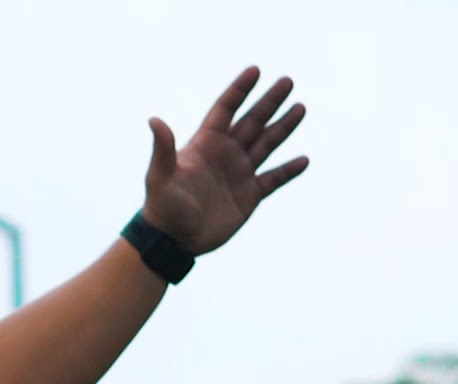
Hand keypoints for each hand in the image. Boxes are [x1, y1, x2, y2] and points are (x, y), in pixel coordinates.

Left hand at [143, 67, 308, 255]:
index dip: (239, 90)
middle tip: (288, 81)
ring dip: (283, 127)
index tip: (255, 70)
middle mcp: (224, 154)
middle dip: (269, 101)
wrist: (173, 241)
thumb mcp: (160, 176)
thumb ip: (163, 149)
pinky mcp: (249, 196)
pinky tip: (303, 160)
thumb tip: (154, 120)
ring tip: (300, 108)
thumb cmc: (163, 207)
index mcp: (205, 144)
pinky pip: (273, 179)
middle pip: (252, 121)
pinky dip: (288, 170)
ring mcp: (238, 174)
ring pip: (266, 145)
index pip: (226, 109)